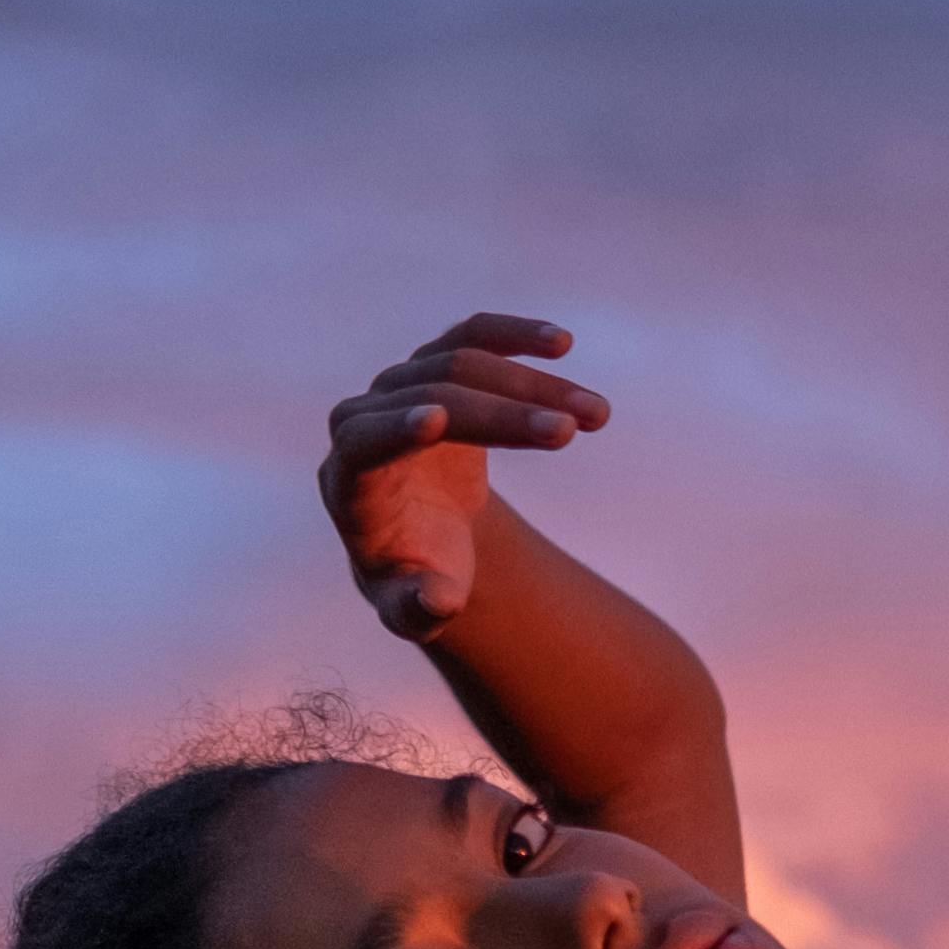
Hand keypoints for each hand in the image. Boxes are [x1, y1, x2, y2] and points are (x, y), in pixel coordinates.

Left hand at [318, 311, 611, 639]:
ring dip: (534, 387)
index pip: (363, 441)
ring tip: (597, 416)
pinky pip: (475, 337)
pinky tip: (561, 343)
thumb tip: (439, 599)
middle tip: (569, 433)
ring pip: (463, 364)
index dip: (395, 429)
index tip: (436, 420)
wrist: (423, 539)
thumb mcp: (412, 611)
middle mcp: (366, 420)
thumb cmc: (415, 580)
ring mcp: (400, 386)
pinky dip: (516, 337)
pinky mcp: (436, 367)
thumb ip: (416, 610)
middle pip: (432, 397)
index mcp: (351, 481)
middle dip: (504, 416)